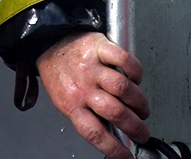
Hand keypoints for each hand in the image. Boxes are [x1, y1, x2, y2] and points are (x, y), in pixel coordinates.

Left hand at [36, 31, 150, 158]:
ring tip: (141, 108)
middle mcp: (82, 87)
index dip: (114, 148)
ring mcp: (91, 67)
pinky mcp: (99, 47)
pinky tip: (136, 79)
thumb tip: (112, 134)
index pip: (95, 133)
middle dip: (136, 127)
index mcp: (71, 105)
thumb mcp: (65, 101)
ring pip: (123, 88)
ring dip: (139, 103)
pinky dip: (135, 71)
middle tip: (142, 131)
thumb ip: (86, 116)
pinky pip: (124, 60)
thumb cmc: (59, 73)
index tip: (127, 156)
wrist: (49, 42)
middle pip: (115, 112)